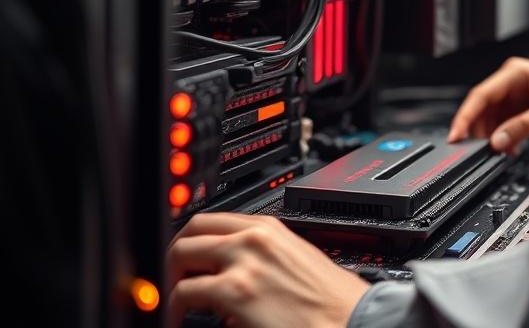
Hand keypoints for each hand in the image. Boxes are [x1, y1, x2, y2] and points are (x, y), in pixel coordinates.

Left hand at [167, 212, 369, 327]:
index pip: (215, 218)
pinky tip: (180, 319)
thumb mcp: (297, 260)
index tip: (187, 256)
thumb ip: (264, 255)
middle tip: (172, 277)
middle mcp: (255, 237)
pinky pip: (183, 293)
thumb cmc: (331, 301)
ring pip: (180, 255)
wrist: (350, 321)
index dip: (193, 238)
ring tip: (173, 301)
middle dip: (175, 254)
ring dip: (171, 279)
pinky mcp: (234, 291)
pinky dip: (174, 308)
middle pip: (192, 230)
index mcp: (271, 227)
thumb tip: (234, 269)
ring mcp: (243, 262)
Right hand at [448, 57, 528, 154]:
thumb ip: (525, 126)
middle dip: (477, 131)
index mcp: (515, 73)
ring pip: (490, 119)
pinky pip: (502, 125)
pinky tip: (511, 150)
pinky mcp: (519, 108)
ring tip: (497, 153)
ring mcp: (513, 96)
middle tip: (474, 153)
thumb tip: (498, 141)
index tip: (456, 136)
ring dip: (491, 137)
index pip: (480, 95)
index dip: (465, 117)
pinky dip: (503, 138)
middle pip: (481, 108)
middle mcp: (510, 83)